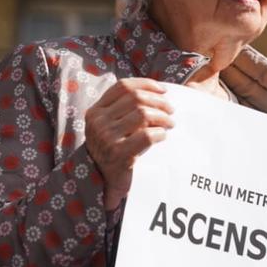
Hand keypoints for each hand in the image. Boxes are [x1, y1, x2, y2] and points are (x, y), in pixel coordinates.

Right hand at [85, 78, 173, 210]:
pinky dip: (160, 134)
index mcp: (96, 111)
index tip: (164, 91)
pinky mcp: (118, 154)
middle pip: (136, 98)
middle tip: (171, 111)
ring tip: (170, 124)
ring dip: (163, 118)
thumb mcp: (114, 125)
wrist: (105, 182)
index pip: (123, 86)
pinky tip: (162, 137)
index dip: (146, 84)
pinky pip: (146, 136)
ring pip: (143, 114)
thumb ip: (128, 107)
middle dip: (159, 102)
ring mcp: (106, 138)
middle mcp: (98, 122)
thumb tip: (165, 89)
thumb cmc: (116, 149)